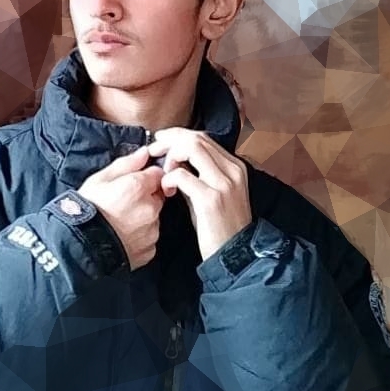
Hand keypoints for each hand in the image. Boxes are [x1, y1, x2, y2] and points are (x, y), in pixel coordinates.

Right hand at [78, 146, 164, 270]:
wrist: (77, 247)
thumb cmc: (85, 210)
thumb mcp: (99, 179)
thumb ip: (126, 164)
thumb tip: (144, 153)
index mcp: (138, 187)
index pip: (158, 174)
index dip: (146, 177)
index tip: (134, 182)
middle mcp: (149, 209)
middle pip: (157, 197)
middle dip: (145, 198)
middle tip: (122, 203)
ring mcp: (151, 232)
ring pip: (154, 218)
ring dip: (143, 218)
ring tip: (120, 222)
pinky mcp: (149, 251)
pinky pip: (149, 238)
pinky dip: (140, 237)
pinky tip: (122, 236)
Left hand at [147, 129, 251, 261]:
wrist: (235, 255)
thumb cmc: (219, 226)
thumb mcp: (214, 193)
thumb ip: (199, 173)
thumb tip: (175, 158)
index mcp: (235, 166)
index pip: (203, 138)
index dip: (178, 135)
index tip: (161, 141)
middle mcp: (232, 170)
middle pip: (196, 139)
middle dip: (170, 141)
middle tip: (154, 150)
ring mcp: (224, 184)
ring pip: (191, 148)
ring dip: (170, 157)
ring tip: (163, 174)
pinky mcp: (211, 199)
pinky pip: (182, 175)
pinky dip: (169, 178)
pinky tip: (167, 190)